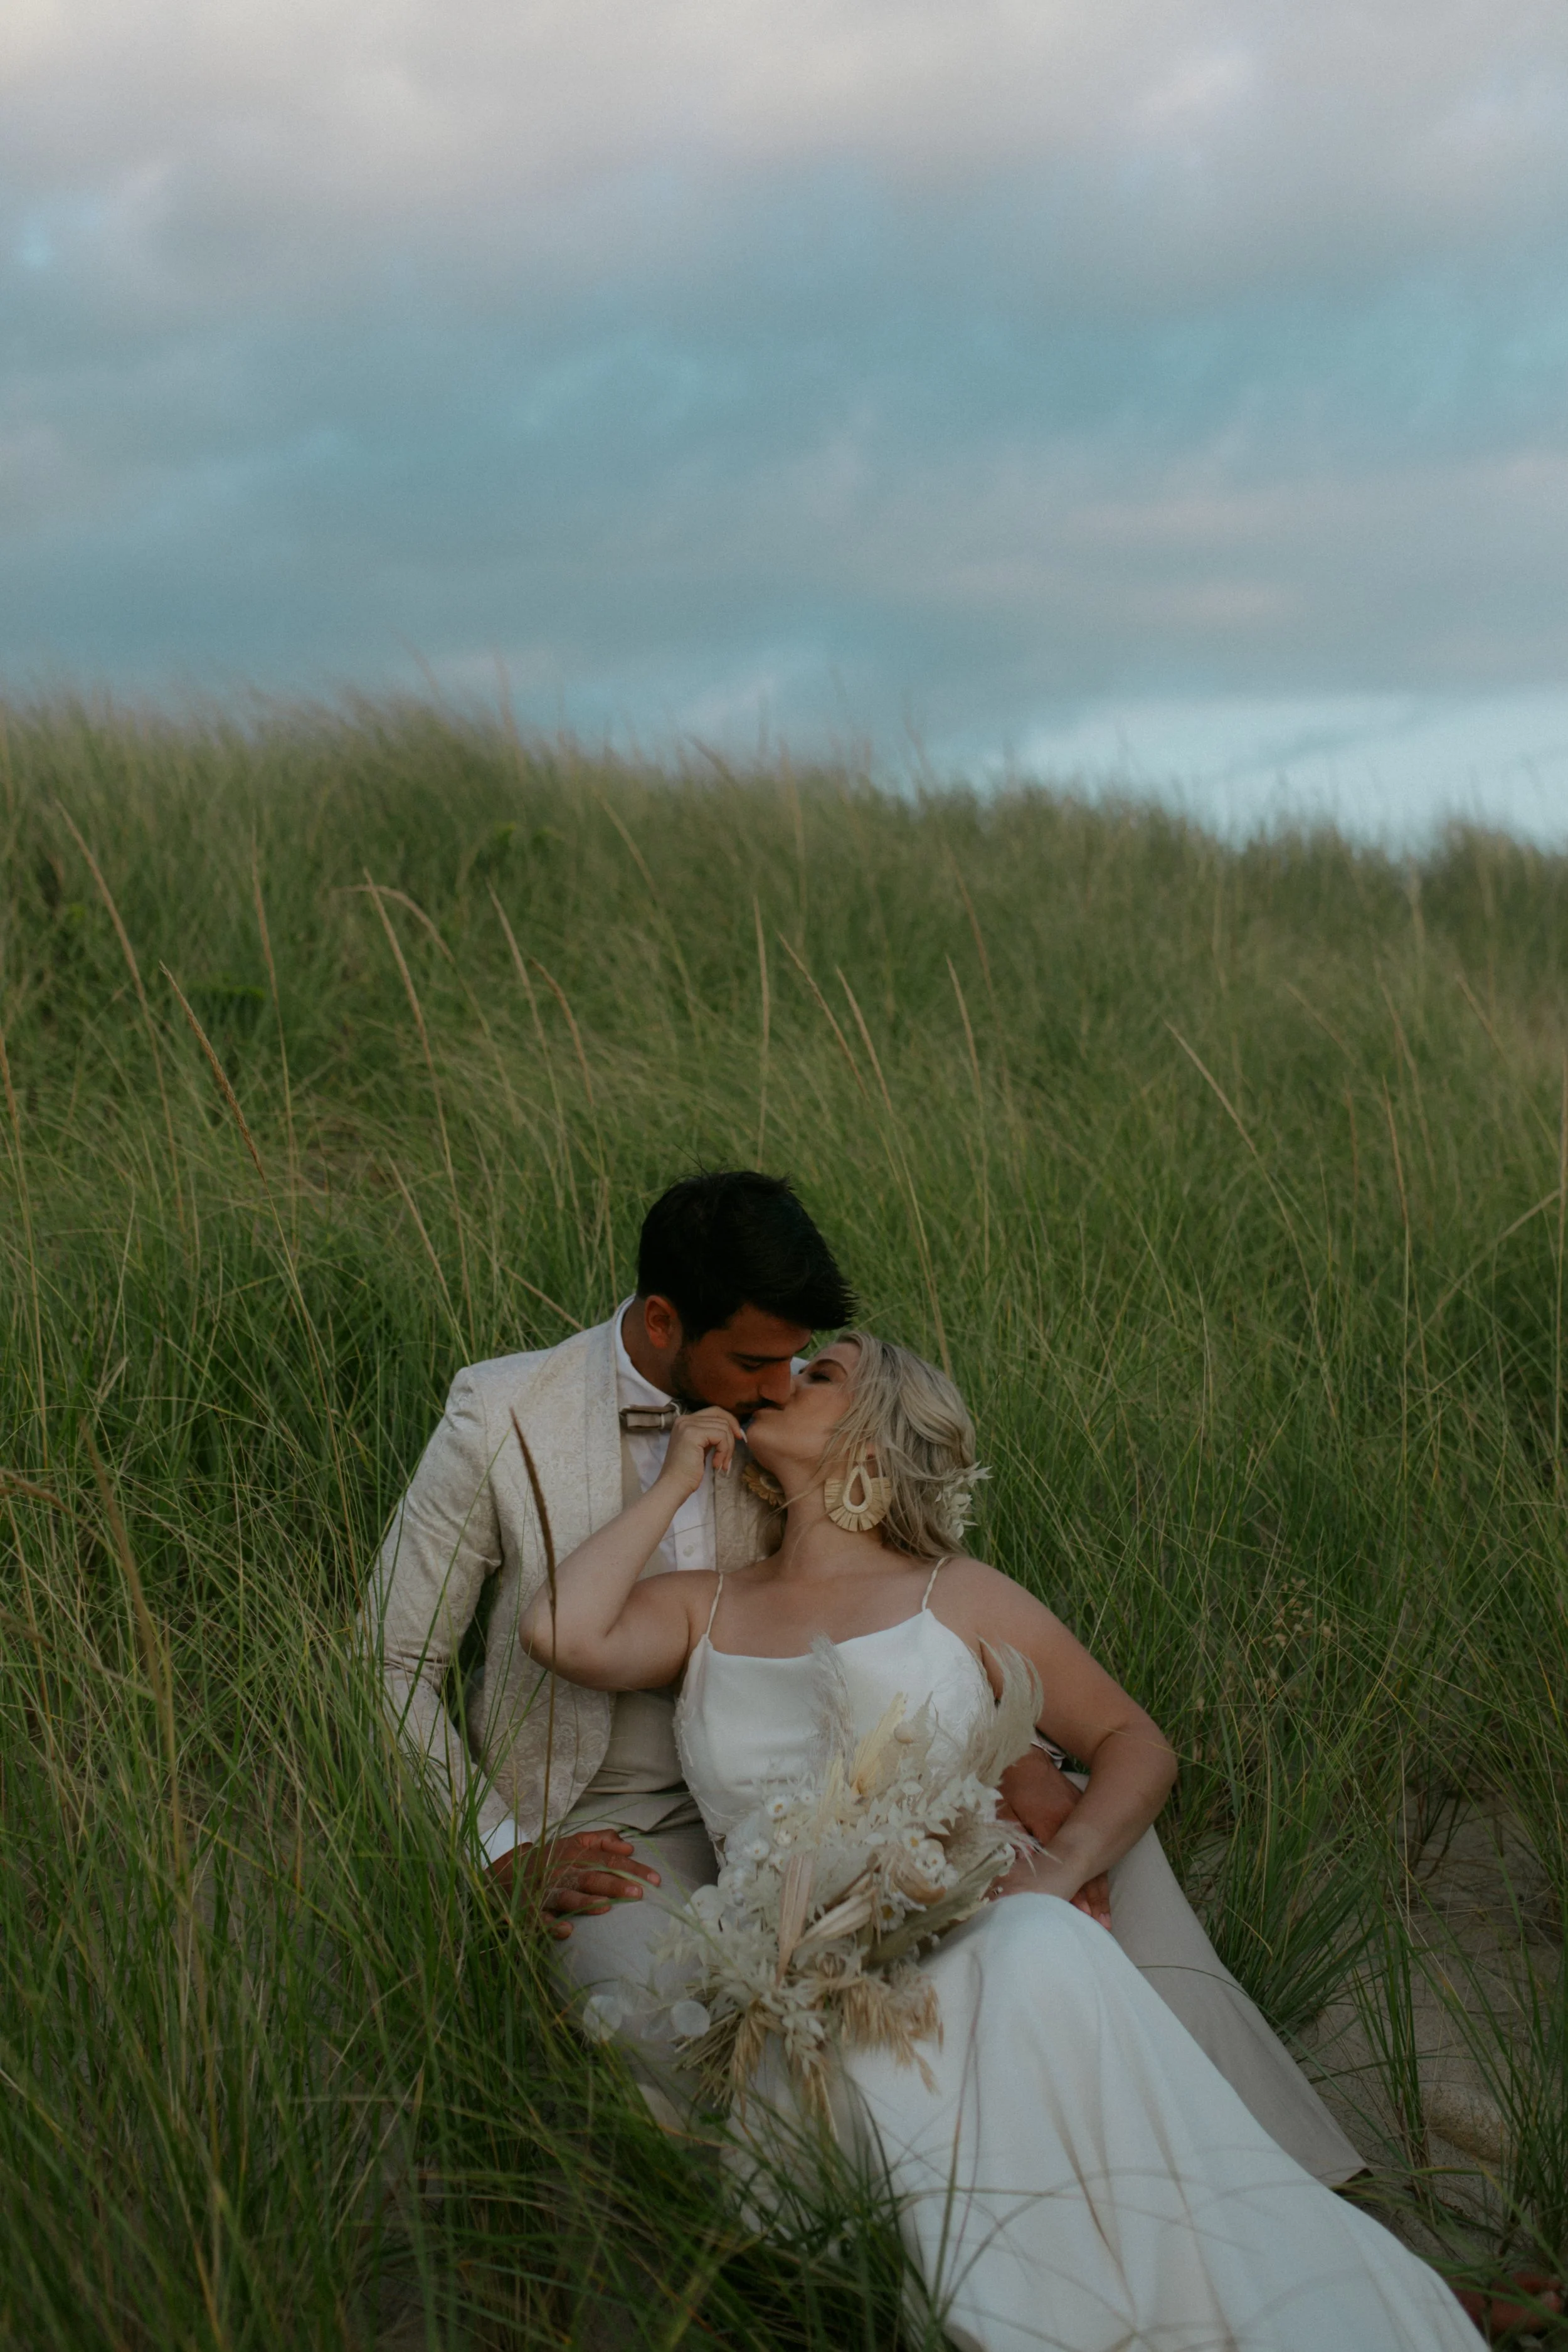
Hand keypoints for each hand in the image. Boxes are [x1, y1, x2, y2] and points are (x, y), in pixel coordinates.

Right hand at [489, 1829, 659, 1940]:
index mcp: (575, 1855)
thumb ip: (601, 1840)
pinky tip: (567, 1931)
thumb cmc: (548, 1859)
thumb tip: (629, 1844)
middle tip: (639, 1894)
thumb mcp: (573, 1842)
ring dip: (586, 1902)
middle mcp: (562, 1872)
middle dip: (616, 1885)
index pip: (609, 1860)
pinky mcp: (531, 1912)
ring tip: (606, 1907)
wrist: (505, 1874)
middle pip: (592, 1878)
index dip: (632, 1869)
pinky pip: (542, 1921)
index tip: (655, 1879)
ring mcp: (546, 1893)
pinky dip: (553, 1926)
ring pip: (569, 1898)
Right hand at [657, 1407, 741, 1502]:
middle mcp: (685, 1419)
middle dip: (731, 1438)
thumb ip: (711, 1434)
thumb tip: (733, 1428)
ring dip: (727, 1449)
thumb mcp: (700, 1447)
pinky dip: (724, 1451)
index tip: (738, 1437)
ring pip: (723, 1428)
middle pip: (721, 1418)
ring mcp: (688, 1425)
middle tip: (728, 1457)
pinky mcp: (693, 1434)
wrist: (674, 1485)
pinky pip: (721, 1436)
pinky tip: (716, 1464)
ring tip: (721, 1464)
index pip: (715, 1412)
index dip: (730, 1422)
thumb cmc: (687, 1472)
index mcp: (685, 1421)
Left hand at [996, 1745, 1112, 1928]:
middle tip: (1096, 1926)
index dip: (1069, 1890)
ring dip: (1097, 1890)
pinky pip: (1093, 1849)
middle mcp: (1072, 1822)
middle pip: (1085, 1866)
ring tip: (1102, 1919)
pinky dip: (1097, 1872)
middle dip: (1089, 1898)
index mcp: (1051, 1821)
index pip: (1063, 1863)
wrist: (1026, 1754)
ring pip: (1093, 1860)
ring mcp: (1081, 1819)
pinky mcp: (1082, 1817)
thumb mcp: (1004, 1809)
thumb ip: (1012, 1838)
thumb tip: (1012, 1870)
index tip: (1075, 1914)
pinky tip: (1100, 1893)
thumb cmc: (1010, 1783)